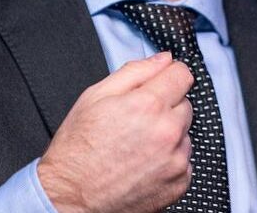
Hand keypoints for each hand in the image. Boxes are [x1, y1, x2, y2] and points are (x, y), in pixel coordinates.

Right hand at [38, 51, 194, 212]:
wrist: (71, 198)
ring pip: (185, 133)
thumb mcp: (95, 97)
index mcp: (148, 105)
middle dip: (165, 107)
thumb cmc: (77, 151)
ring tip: (136, 145)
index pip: (182, 74)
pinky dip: (170, 160)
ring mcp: (176, 160)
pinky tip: (143, 163)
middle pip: (185, 104)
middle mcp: (167, 132)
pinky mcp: (179, 183)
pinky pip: (185, 161)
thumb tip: (162, 59)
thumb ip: (134, 72)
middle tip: (136, 120)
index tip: (161, 82)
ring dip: (169, 135)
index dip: (168, 75)